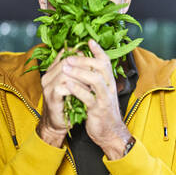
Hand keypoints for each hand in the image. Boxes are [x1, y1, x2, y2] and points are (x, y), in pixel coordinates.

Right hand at [37, 50, 86, 146]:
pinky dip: (78, 89)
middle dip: (84, 65)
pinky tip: (87, 92)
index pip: (66, 53)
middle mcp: (48, 76)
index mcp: (53, 70)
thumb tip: (93, 58)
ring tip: (93, 84)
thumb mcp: (74, 84)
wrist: (58, 123)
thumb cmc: (68, 103)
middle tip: (97, 72)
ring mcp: (48, 86)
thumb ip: (79, 72)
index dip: (81, 54)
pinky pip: (63, 88)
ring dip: (82, 77)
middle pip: (67, 61)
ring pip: (65, 73)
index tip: (94, 60)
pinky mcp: (51, 97)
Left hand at [62, 39, 131, 159]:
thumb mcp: (100, 94)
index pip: (106, 62)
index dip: (98, 51)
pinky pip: (88, 97)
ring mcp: (105, 98)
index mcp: (109, 82)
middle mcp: (109, 87)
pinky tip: (66, 85)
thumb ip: (95, 81)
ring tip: (65, 68)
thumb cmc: (102, 112)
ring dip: (79, 72)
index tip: (89, 41)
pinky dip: (77, 89)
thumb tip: (85, 68)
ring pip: (95, 79)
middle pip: (101, 67)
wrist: (110, 133)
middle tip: (69, 57)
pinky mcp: (98, 109)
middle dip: (84, 59)